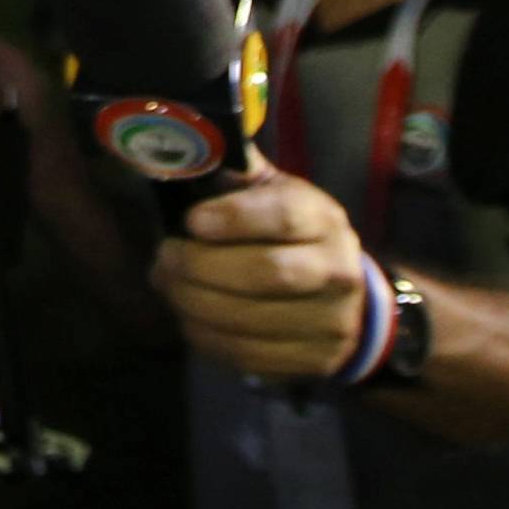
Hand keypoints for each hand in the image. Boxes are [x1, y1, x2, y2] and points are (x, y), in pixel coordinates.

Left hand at [151, 151, 367, 379]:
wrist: (343, 302)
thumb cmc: (293, 237)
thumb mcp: (276, 196)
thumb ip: (240, 177)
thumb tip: (189, 147)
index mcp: (324, 220)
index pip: (285, 216)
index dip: (234, 218)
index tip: (191, 221)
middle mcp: (336, 271)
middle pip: (266, 273)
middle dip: (202, 267)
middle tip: (165, 258)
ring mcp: (328, 322)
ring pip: (250, 320)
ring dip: (193, 305)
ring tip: (168, 285)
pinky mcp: (312, 362)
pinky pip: (246, 354)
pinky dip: (206, 337)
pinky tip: (189, 317)